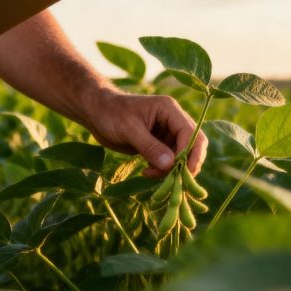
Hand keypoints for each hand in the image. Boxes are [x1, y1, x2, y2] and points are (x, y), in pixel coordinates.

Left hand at [81, 90, 207, 177]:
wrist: (97, 113)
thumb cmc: (111, 114)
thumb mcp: (129, 129)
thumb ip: (150, 146)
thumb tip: (170, 165)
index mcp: (169, 110)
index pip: (190, 133)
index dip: (189, 153)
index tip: (180, 172)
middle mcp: (173, 121)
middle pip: (193, 144)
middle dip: (187, 163)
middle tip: (175, 180)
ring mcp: (167, 133)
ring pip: (181, 156)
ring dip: (171, 169)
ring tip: (150, 174)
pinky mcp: (159, 145)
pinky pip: (169, 161)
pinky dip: (162, 170)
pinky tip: (147, 172)